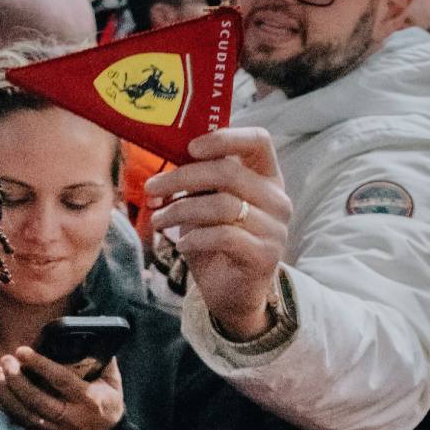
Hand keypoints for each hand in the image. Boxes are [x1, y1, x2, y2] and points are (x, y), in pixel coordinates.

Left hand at [0, 350, 125, 429]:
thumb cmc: (107, 404)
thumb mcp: (112, 382)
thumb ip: (102, 361)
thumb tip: (92, 337)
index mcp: (89, 400)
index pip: (61, 380)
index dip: (39, 365)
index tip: (22, 351)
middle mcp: (71, 419)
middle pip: (37, 399)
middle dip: (17, 379)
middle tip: (6, 361)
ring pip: (24, 414)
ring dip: (6, 393)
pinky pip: (18, 426)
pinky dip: (2, 409)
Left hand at [146, 127, 291, 341]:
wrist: (233, 292)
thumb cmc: (215, 241)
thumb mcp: (205, 205)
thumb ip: (197, 183)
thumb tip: (162, 167)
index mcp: (266, 177)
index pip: (258, 140)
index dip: (224, 137)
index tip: (190, 148)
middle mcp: (278, 198)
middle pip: (228, 172)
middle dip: (181, 178)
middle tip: (151, 189)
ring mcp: (275, 227)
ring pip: (222, 204)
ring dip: (180, 210)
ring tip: (158, 220)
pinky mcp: (265, 254)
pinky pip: (224, 236)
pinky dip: (195, 238)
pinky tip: (181, 244)